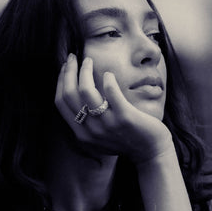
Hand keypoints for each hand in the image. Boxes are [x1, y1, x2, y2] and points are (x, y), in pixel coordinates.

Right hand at [54, 54, 171, 162]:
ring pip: (85, 90)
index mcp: (82, 135)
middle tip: (74, 58)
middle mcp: (91, 131)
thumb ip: (87, 123)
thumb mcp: (99, 138)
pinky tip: (110, 74)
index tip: (66, 67)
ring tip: (90, 61)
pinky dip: (108, 78)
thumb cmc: (126, 140)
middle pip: (69, 94)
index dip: (60, 81)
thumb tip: (76, 94)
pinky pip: (110, 91)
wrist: (151, 152)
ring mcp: (108, 124)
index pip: (60, 103)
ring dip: (85, 70)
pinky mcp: (125, 117)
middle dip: (69, 71)